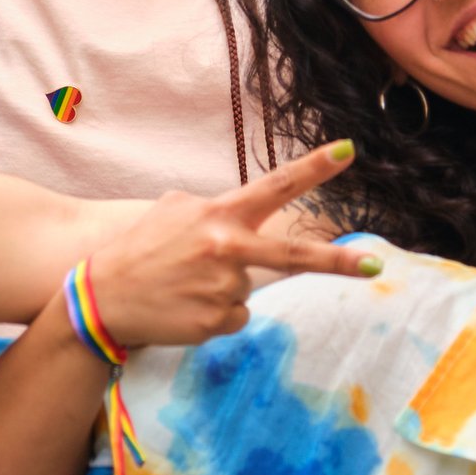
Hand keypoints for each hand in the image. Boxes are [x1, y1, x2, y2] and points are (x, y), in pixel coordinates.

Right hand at [80, 142, 381, 346]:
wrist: (100, 298)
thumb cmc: (141, 248)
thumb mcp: (174, 210)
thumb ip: (216, 209)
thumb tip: (244, 214)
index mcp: (220, 215)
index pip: (275, 186)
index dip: (314, 168)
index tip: (350, 150)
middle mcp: (227, 250)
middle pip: (293, 256)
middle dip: (338, 262)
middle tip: (375, 265)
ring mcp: (223, 289)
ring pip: (250, 289)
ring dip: (225, 288)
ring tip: (185, 285)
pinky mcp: (214, 323)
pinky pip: (235, 317)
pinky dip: (215, 314)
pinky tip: (185, 307)